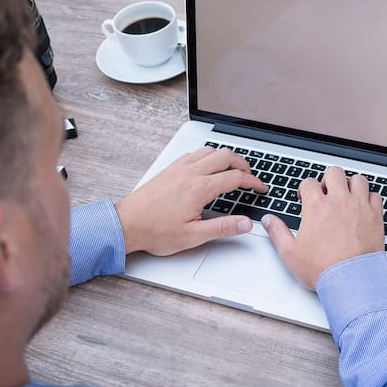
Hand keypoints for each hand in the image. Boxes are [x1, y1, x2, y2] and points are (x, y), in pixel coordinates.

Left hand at [115, 146, 267, 254]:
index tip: (260, 188)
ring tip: (232, 168)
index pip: (235, 178)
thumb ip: (223, 227)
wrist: (126, 224)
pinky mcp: (170, 168)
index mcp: (199, 188)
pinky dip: (208, 156)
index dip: (253, 182)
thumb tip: (245, 223)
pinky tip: (207, 167)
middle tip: (250, 176)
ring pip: (210, 150)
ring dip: (225, 156)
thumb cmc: (155, 231)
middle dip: (243, 164)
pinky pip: (194, 153)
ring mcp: (179, 168)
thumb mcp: (193, 236)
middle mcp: (190, 173)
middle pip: (226, 156)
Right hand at [261, 166, 383, 289]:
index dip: (305, 188)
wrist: (352, 280)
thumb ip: (277, 233)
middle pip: (334, 172)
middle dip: (328, 179)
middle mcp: (339, 201)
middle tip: (326, 192)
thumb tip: (269, 221)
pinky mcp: (375, 216)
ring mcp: (359, 206)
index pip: (309, 182)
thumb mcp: (290, 253)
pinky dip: (369, 198)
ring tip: (346, 195)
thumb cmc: (324, 269)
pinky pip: (376, 195)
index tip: (305, 197)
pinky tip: (364, 206)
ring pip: (357, 179)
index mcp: (316, 206)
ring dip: (351, 184)